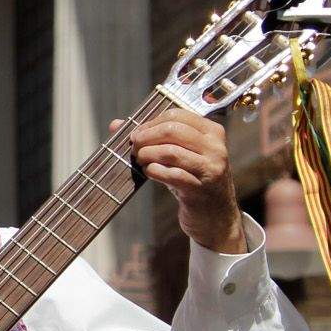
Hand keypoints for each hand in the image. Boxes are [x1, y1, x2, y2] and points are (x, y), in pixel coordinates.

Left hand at [112, 109, 245, 253]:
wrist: (214, 216)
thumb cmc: (192, 179)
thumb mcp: (180, 155)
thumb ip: (153, 137)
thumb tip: (115, 125)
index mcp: (212, 131)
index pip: (176, 115)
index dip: (151, 123)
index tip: (137, 134)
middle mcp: (215, 147)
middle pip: (172, 130)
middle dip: (146, 137)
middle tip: (134, 147)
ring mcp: (211, 168)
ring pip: (171, 151)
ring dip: (148, 154)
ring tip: (140, 160)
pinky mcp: (201, 188)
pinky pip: (171, 174)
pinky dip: (154, 171)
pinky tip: (148, 172)